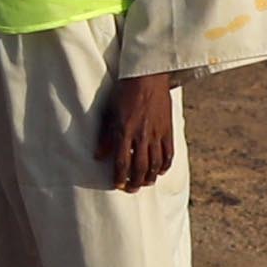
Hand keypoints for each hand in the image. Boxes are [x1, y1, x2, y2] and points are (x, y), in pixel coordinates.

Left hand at [100, 71, 180, 192]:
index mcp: (125, 131)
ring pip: (155, 163)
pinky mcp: (168, 130)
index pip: (122, 162)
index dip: (119, 177)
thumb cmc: (124, 92)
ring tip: (145, 183)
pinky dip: (165, 165)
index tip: (117, 185)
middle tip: (131, 189)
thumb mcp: (109, 112)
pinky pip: (169, 153)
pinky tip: (160, 171)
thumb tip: (98, 156)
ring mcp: (157, 133)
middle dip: (135, 182)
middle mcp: (142, 135)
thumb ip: (105, 136)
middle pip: (140, 167)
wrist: (147, 77)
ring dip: (150, 177)